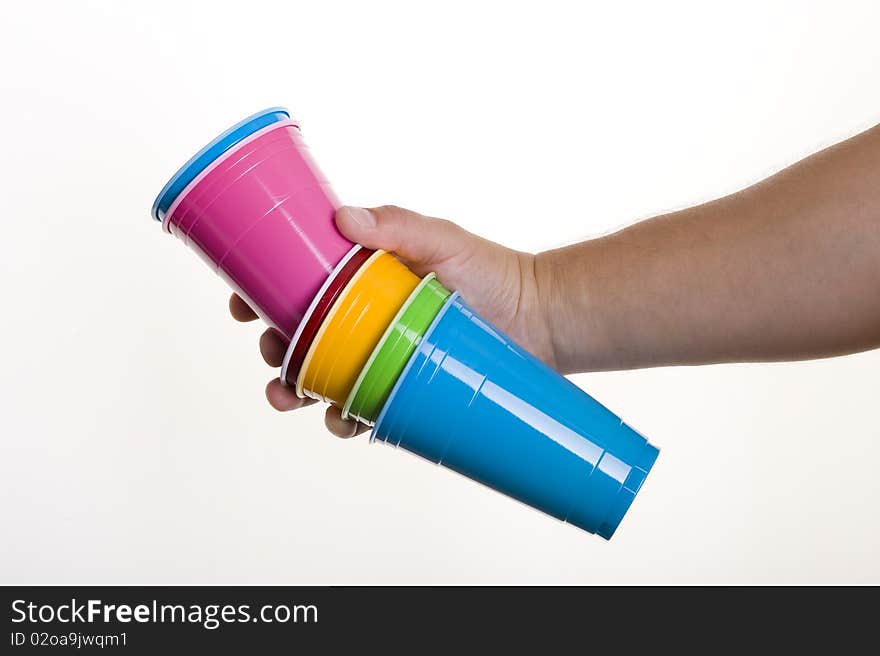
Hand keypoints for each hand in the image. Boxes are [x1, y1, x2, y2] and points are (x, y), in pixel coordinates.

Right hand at [230, 205, 554, 436]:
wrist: (539, 320)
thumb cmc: (491, 272)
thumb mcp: (443, 239)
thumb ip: (399, 226)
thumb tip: (343, 218)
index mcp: (361, 281)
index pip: (298, 285)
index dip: (259, 293)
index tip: (238, 300)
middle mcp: (363, 321)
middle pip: (298, 336)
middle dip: (271, 346)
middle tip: (270, 348)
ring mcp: (379, 359)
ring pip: (319, 379)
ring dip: (292, 389)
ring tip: (289, 393)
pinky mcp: (399, 392)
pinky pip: (359, 410)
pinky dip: (342, 418)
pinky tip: (340, 416)